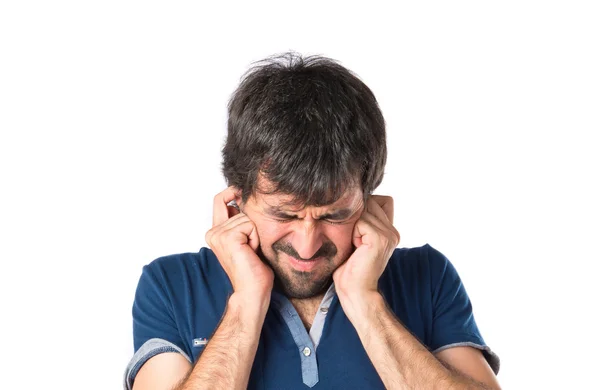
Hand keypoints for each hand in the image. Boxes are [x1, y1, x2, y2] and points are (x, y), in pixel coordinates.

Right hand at [205, 187, 273, 299]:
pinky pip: (250, 224)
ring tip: (251, 251)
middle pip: (239, 207)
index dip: (233, 192)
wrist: (252, 291)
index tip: (243, 191)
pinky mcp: (228, 237)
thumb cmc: (253, 268)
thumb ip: (241, 221)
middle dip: (251, 224)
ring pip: (247, 216)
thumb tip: (246, 200)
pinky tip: (251, 251)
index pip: (220, 200)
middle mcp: (213, 231)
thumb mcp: (246, 239)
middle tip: (250, 246)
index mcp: (214, 232)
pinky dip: (256, 237)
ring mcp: (218, 234)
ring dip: (255, 233)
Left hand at [333, 195, 399, 315]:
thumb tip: (354, 199)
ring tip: (355, 245)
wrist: (354, 291)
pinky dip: (353, 233)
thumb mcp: (357, 239)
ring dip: (353, 226)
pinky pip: (361, 221)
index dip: (365, 210)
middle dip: (357, 216)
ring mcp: (389, 234)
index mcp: (390, 232)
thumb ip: (362, 220)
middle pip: (371, 201)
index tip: (356, 232)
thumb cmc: (350, 268)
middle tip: (355, 240)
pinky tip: (356, 248)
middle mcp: (393, 232)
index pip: (380, 200)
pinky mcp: (380, 239)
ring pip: (364, 210)